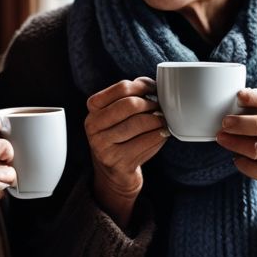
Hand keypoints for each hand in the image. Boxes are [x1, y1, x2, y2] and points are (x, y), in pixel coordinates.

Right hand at [85, 76, 168, 226]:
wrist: (115, 173)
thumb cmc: (122, 136)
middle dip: (151, 104)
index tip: (154, 90)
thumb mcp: (120, 114)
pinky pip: (145, 142)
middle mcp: (93, 126)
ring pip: (138, 124)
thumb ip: (132, 95)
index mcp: (93, 109)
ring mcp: (102, 146)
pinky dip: (159, 136)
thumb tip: (150, 83)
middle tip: (160, 108)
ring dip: (157, 120)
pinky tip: (162, 134)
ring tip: (163, 121)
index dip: (143, 86)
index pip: (121, 88)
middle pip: (130, 105)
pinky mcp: (116, 162)